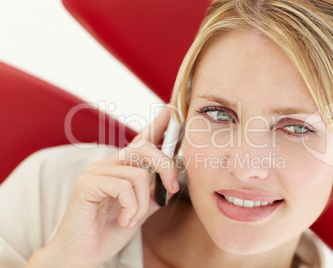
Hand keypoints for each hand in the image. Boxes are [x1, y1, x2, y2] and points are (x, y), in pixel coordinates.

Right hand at [34, 107, 178, 267]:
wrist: (82, 254)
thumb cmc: (107, 231)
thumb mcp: (139, 211)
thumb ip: (152, 196)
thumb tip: (170, 185)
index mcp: (121, 169)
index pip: (140, 142)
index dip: (157, 126)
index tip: (170, 110)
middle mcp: (108, 164)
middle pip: (144, 149)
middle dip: (165, 167)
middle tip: (173, 189)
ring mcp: (96, 171)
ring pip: (139, 174)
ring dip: (142, 204)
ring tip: (131, 220)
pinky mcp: (87, 183)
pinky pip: (124, 187)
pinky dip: (131, 209)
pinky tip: (122, 220)